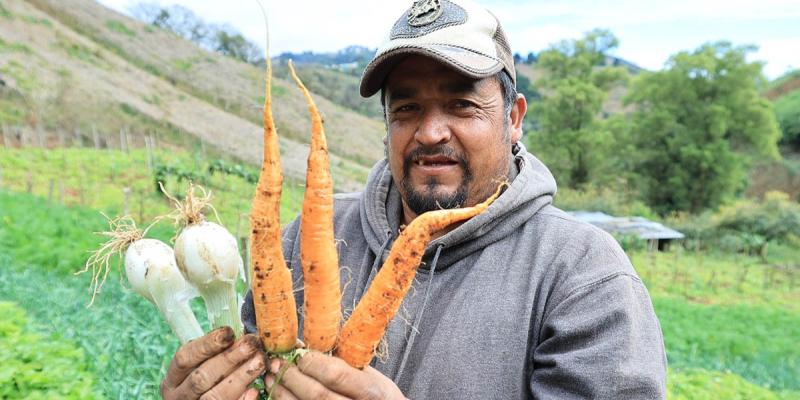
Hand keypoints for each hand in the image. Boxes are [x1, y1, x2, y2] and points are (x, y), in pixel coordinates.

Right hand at [160, 326, 266, 399]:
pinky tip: (255, 390)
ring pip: (214, 396)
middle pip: (201, 377)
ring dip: (240, 377)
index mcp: (173, 379)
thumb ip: (216, 353)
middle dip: (228, 359)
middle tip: (251, 345)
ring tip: (259, 362)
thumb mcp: (201, 367)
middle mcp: (178, 396)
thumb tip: (242, 335)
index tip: (229, 332)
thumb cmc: (207, 380)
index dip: (207, 344)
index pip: (184, 357)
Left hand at [265, 351, 406, 399]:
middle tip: (276, 363)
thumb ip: (341, 360)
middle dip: (292, 376)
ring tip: (271, 378)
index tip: (298, 353)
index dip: (312, 362)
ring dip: (283, 392)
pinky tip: (277, 395)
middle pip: (316, 394)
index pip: (335, 375)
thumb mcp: (369, 375)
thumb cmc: (377, 395)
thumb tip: (302, 345)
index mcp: (371, 392)